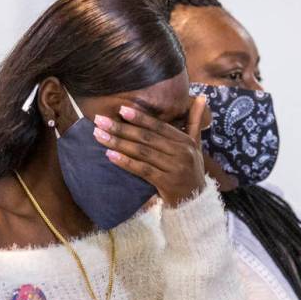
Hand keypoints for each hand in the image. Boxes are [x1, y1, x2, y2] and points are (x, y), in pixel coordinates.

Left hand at [92, 95, 207, 206]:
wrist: (195, 202)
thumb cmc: (190, 171)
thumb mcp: (195, 146)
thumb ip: (193, 121)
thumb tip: (201, 97)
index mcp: (186, 141)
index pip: (159, 126)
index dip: (140, 117)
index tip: (120, 109)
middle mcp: (182, 152)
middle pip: (146, 138)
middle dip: (121, 128)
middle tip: (100, 121)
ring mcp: (174, 168)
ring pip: (142, 152)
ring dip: (118, 143)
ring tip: (99, 135)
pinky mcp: (166, 183)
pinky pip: (142, 170)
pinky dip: (125, 162)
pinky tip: (110, 155)